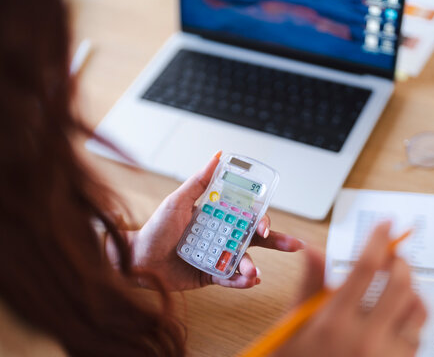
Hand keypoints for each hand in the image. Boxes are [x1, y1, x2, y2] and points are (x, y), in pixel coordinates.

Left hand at [132, 152, 303, 290]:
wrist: (137, 259)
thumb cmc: (155, 228)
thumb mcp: (178, 200)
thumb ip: (199, 181)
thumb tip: (217, 156)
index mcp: (217, 217)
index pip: (247, 216)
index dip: (260, 220)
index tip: (264, 225)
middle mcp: (221, 236)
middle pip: (254, 239)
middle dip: (276, 242)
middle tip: (293, 245)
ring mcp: (217, 256)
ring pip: (244, 260)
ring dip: (252, 265)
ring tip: (252, 271)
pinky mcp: (210, 276)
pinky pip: (230, 279)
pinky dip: (240, 281)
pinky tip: (248, 280)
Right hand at [274, 221, 426, 356]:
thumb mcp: (294, 325)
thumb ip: (309, 285)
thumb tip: (312, 249)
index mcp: (335, 322)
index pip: (365, 268)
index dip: (378, 240)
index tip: (385, 224)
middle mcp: (366, 338)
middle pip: (401, 285)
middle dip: (400, 262)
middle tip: (393, 255)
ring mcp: (386, 356)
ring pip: (417, 310)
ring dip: (411, 290)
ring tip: (397, 284)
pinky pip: (418, 336)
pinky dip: (412, 318)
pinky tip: (396, 315)